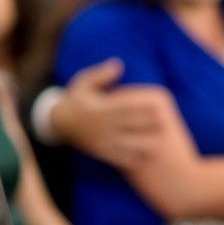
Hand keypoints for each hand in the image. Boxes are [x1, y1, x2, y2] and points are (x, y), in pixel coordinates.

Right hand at [51, 59, 175, 167]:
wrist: (58, 122)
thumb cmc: (76, 99)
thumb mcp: (83, 82)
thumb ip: (101, 75)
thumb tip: (118, 64)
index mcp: (100, 107)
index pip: (124, 106)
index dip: (142, 107)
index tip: (159, 105)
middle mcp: (101, 124)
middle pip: (128, 124)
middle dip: (147, 124)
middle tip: (165, 123)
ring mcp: (100, 139)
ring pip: (125, 144)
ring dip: (142, 145)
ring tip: (158, 144)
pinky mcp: (99, 151)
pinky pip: (117, 157)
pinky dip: (131, 159)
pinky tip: (144, 159)